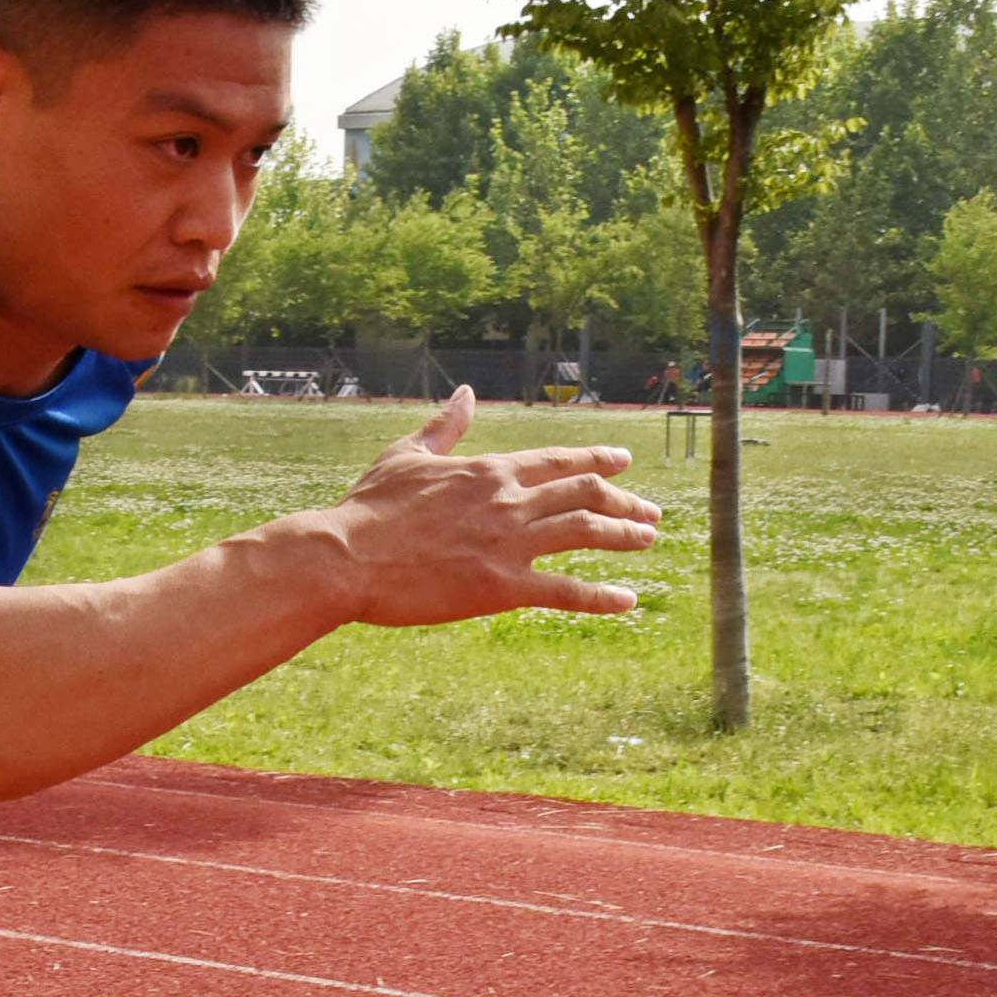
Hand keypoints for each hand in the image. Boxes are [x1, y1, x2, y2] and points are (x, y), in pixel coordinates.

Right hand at [315, 388, 659, 624]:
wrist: (346, 557)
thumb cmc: (367, 509)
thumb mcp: (405, 457)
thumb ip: (443, 426)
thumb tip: (465, 394)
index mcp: (489, 470)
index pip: (559, 460)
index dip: (598, 459)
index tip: (625, 462)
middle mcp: (509, 502)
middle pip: (586, 493)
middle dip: (626, 500)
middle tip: (650, 510)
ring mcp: (509, 544)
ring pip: (586, 532)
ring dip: (625, 533)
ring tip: (648, 538)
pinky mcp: (501, 587)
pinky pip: (565, 590)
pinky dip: (601, 597)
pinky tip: (627, 601)